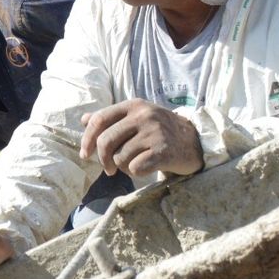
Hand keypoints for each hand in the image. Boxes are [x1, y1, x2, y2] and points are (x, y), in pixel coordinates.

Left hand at [79, 99, 202, 176]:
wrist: (195, 142)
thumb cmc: (158, 132)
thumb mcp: (136, 118)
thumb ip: (111, 118)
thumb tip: (84, 119)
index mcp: (134, 105)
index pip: (99, 120)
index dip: (87, 139)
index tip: (85, 154)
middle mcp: (144, 116)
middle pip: (106, 141)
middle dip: (102, 159)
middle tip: (108, 169)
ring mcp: (155, 133)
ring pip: (119, 158)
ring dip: (122, 167)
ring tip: (134, 164)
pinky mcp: (163, 151)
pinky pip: (134, 168)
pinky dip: (135, 173)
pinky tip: (144, 168)